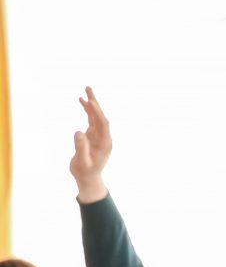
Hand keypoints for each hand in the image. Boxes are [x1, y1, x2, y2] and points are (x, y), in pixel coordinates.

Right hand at [70, 87, 111, 202]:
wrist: (87, 178)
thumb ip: (81, 148)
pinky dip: (87, 111)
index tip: (90, 101)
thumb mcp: (82, 161)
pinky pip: (91, 120)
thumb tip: (78, 132)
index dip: (97, 113)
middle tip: (88, 88)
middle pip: (101, 117)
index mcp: (105, 144)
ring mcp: (99, 136)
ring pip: (96, 117)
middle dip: (95, 103)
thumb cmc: (85, 172)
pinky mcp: (93, 136)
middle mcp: (104, 138)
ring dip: (92, 104)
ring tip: (86, 90)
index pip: (103, 124)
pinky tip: (82, 101)